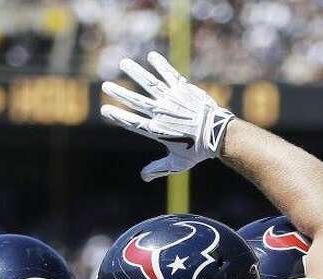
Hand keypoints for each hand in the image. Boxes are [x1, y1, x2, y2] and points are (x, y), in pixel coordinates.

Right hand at [101, 51, 234, 181]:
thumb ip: (158, 169)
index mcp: (157, 130)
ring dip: (136, 72)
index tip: (104, 110)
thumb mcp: (177, 164)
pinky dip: (160, 65)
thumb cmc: (198, 151)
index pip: (132, 122)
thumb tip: (143, 177)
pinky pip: (170, 75)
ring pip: (150, 83)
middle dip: (119, 92)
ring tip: (124, 63)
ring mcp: (172, 99)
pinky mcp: (183, 89)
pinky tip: (151, 56)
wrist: (218, 134)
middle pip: (136, 100)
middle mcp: (161, 112)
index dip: (117, 115)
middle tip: (105, 85)